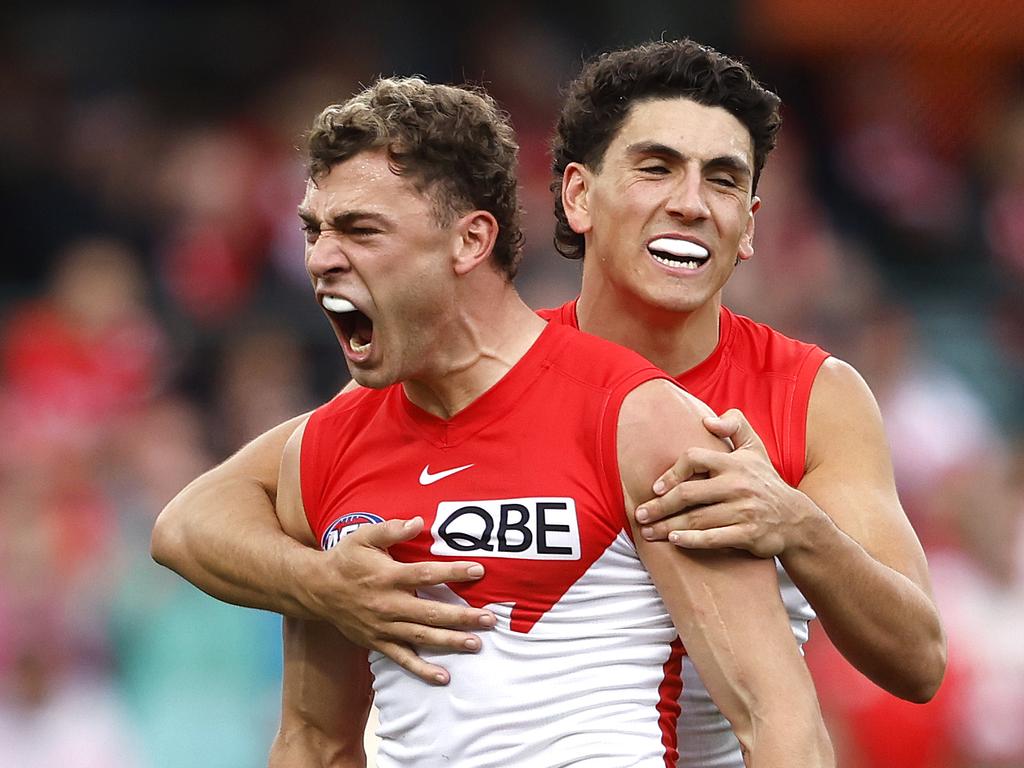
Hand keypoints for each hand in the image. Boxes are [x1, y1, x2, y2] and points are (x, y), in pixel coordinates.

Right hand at [303, 516, 495, 684]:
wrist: (316, 589)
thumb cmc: (345, 559)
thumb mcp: (364, 536)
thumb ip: (391, 529)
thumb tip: (418, 522)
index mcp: (388, 576)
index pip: (426, 574)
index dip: (453, 573)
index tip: (478, 571)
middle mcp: (388, 604)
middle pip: (431, 612)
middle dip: (462, 617)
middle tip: (490, 619)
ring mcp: (383, 627)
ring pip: (422, 637)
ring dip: (450, 642)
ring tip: (476, 644)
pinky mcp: (377, 642)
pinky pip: (402, 659)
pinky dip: (422, 670)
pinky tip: (444, 677)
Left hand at [634, 409, 815, 557]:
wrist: (795, 519)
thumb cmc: (765, 481)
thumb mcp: (755, 448)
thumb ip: (735, 425)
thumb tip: (706, 420)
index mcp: (734, 463)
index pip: (694, 458)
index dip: (671, 472)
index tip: (655, 487)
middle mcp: (738, 485)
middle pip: (688, 494)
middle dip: (659, 506)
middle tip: (640, 514)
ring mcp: (744, 510)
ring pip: (696, 519)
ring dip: (668, 526)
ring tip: (648, 532)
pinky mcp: (749, 534)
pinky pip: (714, 538)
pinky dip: (692, 541)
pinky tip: (675, 541)